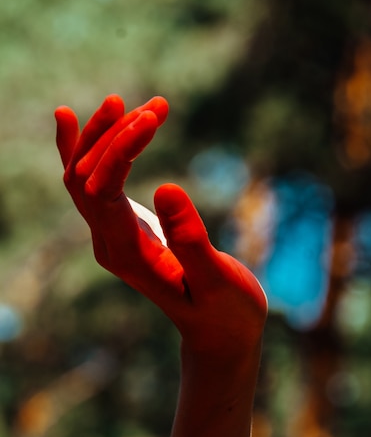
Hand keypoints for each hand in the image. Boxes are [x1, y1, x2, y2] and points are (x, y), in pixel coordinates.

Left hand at [55, 95, 266, 360]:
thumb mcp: (217, 281)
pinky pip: (92, 183)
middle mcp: (109, 244)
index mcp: (128, 255)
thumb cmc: (225, 312)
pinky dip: (85, 150)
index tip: (153, 119)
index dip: (120, 150)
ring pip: (85, 177)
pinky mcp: (123, 228)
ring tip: (132, 102)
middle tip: (156, 106)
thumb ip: (192, 241)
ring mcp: (111, 236)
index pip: (103, 191)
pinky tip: (78, 119)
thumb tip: (166, 188)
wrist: (219, 333)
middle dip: (113, 135)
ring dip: (104, 137)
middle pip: (85, 177)